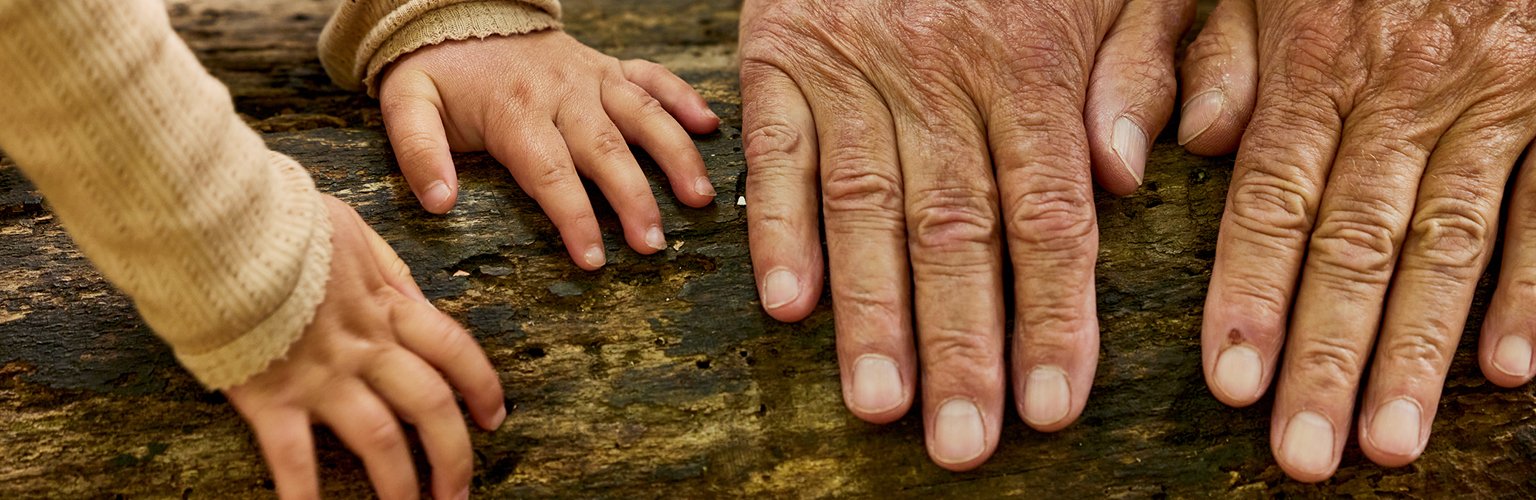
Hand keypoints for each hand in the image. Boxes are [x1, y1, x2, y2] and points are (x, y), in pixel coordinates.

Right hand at [225, 196, 505, 498]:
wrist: (217, 222)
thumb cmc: (279, 220)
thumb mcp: (352, 229)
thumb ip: (387, 270)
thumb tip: (416, 299)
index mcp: (387, 304)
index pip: (454, 350)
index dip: (482, 387)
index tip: (494, 418)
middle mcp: (365, 345)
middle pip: (430, 406)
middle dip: (453, 455)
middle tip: (458, 492)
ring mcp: (321, 374)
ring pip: (380, 440)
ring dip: (400, 485)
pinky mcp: (272, 396)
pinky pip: (295, 459)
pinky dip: (306, 497)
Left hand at [378, 30, 721, 269]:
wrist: (459, 12)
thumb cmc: (438, 70)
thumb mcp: (407, 103)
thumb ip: (418, 152)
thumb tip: (438, 203)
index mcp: (516, 111)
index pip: (551, 174)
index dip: (575, 218)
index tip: (593, 259)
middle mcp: (562, 93)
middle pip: (606, 151)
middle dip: (634, 200)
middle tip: (654, 244)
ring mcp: (591, 77)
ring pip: (642, 115)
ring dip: (674, 156)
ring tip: (698, 198)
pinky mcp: (608, 66)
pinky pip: (653, 77)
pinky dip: (683, 98)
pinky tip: (709, 127)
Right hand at [739, 0, 1191, 468]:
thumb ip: (1138, 70)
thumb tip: (1127, 177)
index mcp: (1034, 64)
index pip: (1049, 215)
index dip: (1051, 317)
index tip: (1050, 408)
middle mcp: (941, 74)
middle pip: (955, 229)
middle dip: (960, 344)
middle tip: (962, 443)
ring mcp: (854, 66)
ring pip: (865, 206)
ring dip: (870, 313)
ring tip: (879, 404)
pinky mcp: (781, 54)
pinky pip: (776, 151)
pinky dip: (776, 226)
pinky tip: (787, 304)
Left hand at [1182, 0, 1535, 480]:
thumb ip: (1214, 51)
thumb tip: (1189, 145)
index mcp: (1317, 58)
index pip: (1272, 195)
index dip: (1249, 293)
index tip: (1230, 381)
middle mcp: (1402, 90)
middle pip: (1356, 241)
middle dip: (1327, 354)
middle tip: (1303, 452)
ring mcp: (1492, 100)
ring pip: (1449, 242)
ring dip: (1418, 350)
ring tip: (1389, 441)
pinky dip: (1535, 289)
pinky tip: (1510, 369)